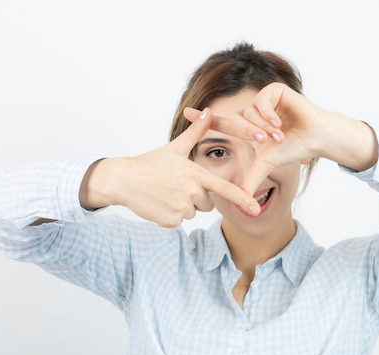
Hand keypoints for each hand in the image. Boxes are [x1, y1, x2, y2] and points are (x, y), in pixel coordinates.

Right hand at [80, 108, 259, 226]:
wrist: (123, 180)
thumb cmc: (151, 163)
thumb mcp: (175, 147)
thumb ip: (196, 132)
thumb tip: (208, 111)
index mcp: (195, 174)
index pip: (224, 188)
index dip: (242, 198)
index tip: (255, 208)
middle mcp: (191, 192)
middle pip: (208, 202)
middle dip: (197, 196)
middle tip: (177, 185)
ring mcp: (180, 208)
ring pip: (194, 212)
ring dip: (185, 205)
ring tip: (167, 192)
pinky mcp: (171, 220)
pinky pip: (181, 220)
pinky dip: (172, 214)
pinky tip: (160, 202)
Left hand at [185, 82, 377, 192]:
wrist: (315, 138)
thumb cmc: (292, 148)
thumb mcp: (266, 165)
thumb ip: (250, 179)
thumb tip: (240, 200)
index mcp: (247, 126)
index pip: (220, 122)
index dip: (203, 119)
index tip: (185, 113)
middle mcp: (252, 111)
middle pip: (235, 121)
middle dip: (248, 133)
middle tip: (263, 141)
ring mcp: (262, 100)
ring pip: (248, 112)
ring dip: (262, 127)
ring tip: (278, 135)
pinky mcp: (273, 91)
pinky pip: (261, 102)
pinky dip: (268, 115)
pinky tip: (279, 123)